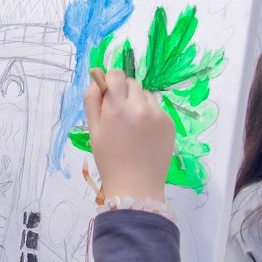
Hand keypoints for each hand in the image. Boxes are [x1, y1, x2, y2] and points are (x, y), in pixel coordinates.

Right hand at [83, 69, 175, 203]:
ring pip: (145, 94)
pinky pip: (157, 108)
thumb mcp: (94, 130)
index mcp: (116, 108)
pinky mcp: (169, 122)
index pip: (116, 75)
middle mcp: (139, 106)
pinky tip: (144, 134)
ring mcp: (157, 114)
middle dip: (124, 92)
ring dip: (138, 102)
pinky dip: (150, 115)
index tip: (108, 94)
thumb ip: (92, 100)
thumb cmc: (109, 160)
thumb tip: (97, 75)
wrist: (136, 186)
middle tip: (119, 115)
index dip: (110, 81)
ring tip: (133, 126)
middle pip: (131, 82)